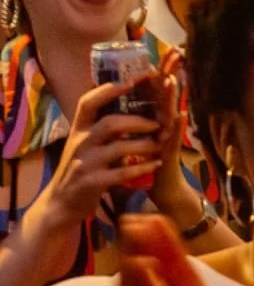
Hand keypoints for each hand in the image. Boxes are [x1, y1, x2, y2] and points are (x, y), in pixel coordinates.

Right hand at [41, 81, 163, 228]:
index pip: (88, 102)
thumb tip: (124, 104)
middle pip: (109, 123)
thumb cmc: (79, 169)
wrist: (61, 203)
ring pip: (118, 148)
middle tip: (157, 124)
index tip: (130, 81)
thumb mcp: (83, 144)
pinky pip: (121, 173)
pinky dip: (141, 167)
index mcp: (78, 130)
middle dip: (137, 121)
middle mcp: (80, 143)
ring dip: (144, 145)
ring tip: (159, 145)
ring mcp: (85, 163)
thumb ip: (99, 128)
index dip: (108, 90)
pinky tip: (155, 164)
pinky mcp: (92, 183)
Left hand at [144, 51, 200, 224]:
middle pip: (167, 93)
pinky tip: (180, 114)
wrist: (160, 190)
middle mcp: (164, 123)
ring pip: (171, 112)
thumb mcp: (139, 135)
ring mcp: (169, 137)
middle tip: (176, 52)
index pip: (155, 88)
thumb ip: (137, 118)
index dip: (160, 69)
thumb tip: (124, 100)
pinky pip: (174, 137)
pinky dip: (178, 126)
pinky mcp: (170, 153)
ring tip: (173, 78)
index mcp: (152, 117)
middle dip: (171, 72)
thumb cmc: (147, 163)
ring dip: (173, 96)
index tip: (165, 50)